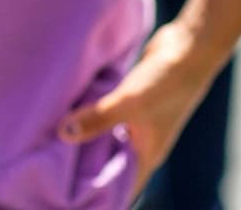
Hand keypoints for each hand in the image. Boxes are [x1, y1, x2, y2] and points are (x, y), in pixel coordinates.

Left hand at [58, 23, 215, 194]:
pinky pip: (105, 115)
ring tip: (52, 141)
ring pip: (106, 138)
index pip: (122, 187)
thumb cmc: (167, 81)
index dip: (101, 196)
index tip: (70, 195)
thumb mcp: (129, 102)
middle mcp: (142, 142)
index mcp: (147, 154)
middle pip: (110, 164)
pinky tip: (67, 112)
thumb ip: (98, 119)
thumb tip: (64, 134)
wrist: (188, 47)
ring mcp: (136, 121)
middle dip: (85, 167)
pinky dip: (90, 116)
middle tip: (52, 168)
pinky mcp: (130, 101)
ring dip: (85, 138)